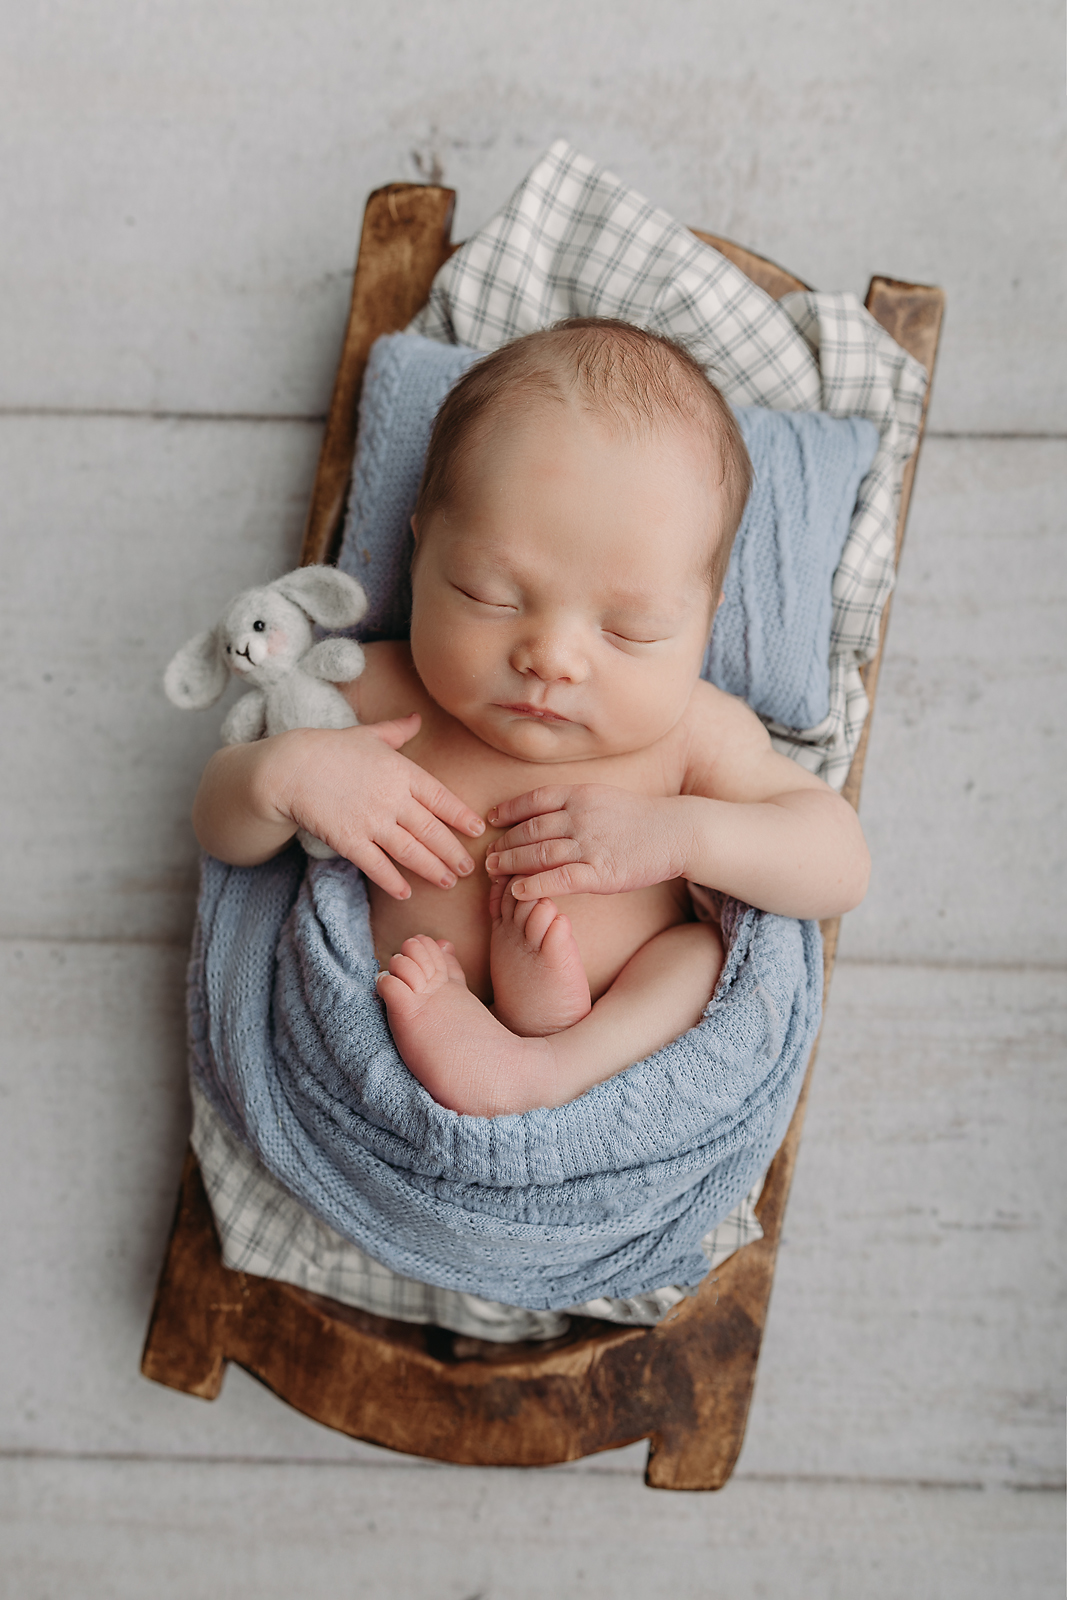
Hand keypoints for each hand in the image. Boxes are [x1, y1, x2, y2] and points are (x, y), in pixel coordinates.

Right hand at [277, 714, 484, 898]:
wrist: (288, 767)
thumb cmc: (329, 748)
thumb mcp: (368, 735)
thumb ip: (396, 731)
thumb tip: (417, 717)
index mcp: (402, 772)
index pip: (441, 798)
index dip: (461, 816)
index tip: (477, 830)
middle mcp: (393, 799)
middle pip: (432, 830)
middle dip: (452, 852)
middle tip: (468, 868)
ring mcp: (372, 821)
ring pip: (411, 852)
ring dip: (432, 869)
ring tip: (447, 881)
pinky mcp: (349, 841)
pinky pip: (377, 866)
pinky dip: (393, 881)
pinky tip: (405, 893)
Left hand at [485, 785, 679, 899]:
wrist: (678, 832)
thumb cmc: (641, 818)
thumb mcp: (604, 798)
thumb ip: (575, 804)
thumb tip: (546, 812)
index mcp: (580, 795)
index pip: (534, 800)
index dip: (508, 811)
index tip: (491, 820)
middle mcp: (580, 816)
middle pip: (530, 830)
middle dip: (504, 844)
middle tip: (487, 857)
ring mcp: (589, 845)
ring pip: (538, 854)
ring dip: (511, 864)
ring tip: (494, 873)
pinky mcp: (600, 872)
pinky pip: (559, 879)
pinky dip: (534, 886)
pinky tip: (518, 891)